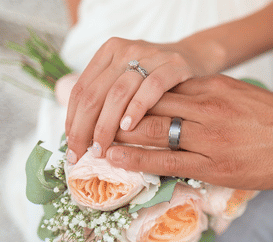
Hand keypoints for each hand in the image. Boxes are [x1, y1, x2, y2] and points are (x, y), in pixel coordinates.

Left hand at [65, 37, 208, 163]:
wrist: (195, 58)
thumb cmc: (156, 77)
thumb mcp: (128, 79)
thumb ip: (106, 96)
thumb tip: (79, 134)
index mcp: (109, 52)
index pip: (81, 90)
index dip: (72, 121)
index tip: (72, 147)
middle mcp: (126, 51)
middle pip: (95, 94)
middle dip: (84, 129)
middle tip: (83, 154)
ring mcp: (150, 56)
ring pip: (118, 93)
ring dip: (106, 125)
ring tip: (101, 148)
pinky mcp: (174, 65)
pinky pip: (151, 88)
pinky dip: (136, 109)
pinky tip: (128, 127)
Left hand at [106, 75, 272, 189]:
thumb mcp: (244, 94)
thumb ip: (213, 96)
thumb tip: (186, 99)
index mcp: (215, 87)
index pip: (165, 87)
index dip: (136, 94)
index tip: (118, 100)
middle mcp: (208, 108)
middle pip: (153, 105)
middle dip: (121, 112)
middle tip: (96, 117)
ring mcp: (210, 137)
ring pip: (155, 131)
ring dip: (122, 134)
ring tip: (97, 138)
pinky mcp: (215, 164)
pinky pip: (168, 160)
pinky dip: (138, 159)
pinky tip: (117, 158)